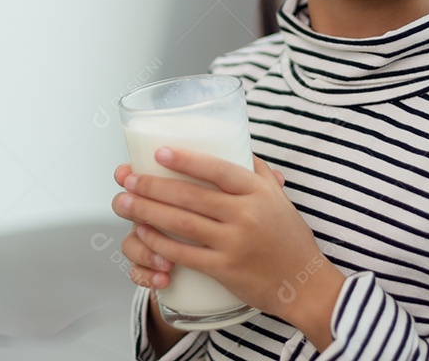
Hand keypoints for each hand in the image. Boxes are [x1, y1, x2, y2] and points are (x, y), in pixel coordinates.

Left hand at [111, 148, 342, 343]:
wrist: (305, 284)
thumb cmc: (290, 237)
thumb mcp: (278, 197)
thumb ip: (256, 170)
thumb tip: (232, 144)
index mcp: (258, 192)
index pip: (219, 169)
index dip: (188, 160)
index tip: (159, 152)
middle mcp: (247, 215)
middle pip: (191, 196)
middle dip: (153, 185)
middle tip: (127, 178)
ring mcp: (234, 243)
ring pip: (183, 223)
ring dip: (147, 211)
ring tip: (123, 202)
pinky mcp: (225, 269)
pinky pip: (185, 254)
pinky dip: (160, 243)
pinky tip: (142, 233)